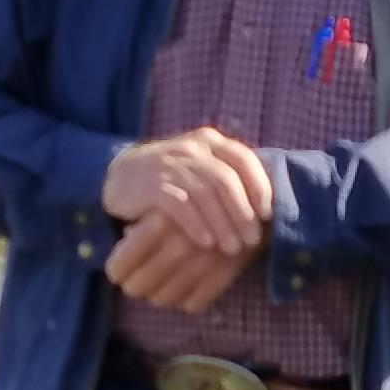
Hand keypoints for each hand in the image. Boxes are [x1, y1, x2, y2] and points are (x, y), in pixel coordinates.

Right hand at [101, 126, 273, 253]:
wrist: (121, 177)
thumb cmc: (173, 180)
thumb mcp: (201, 169)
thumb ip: (228, 177)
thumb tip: (267, 209)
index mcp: (209, 141)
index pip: (243, 159)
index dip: (259, 187)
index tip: (267, 215)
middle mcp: (192, 147)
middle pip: (226, 179)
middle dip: (242, 213)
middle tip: (251, 241)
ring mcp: (170, 163)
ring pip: (205, 193)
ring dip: (222, 223)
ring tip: (231, 248)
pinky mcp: (151, 182)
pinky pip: (179, 204)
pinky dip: (196, 224)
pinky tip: (206, 242)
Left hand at [104, 211, 254, 312]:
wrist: (255, 197)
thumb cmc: (203, 196)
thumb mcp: (169, 200)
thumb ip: (145, 218)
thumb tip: (127, 236)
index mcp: (160, 223)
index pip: (121, 264)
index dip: (116, 272)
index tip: (118, 271)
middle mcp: (180, 245)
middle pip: (139, 287)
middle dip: (135, 287)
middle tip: (135, 282)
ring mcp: (204, 264)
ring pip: (165, 299)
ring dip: (159, 296)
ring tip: (161, 284)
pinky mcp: (225, 276)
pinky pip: (194, 303)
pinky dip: (187, 300)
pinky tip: (186, 287)